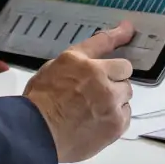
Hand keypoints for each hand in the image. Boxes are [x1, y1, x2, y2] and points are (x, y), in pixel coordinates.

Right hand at [23, 21, 134, 162]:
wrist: (37, 134)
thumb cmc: (39, 102)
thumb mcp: (51, 69)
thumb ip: (75, 62)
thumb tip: (91, 60)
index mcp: (80, 61)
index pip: (104, 41)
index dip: (119, 34)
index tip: (128, 29)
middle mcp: (99, 77)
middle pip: (124, 70)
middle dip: (114, 76)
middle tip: (99, 88)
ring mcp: (111, 101)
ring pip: (126, 94)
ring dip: (116, 97)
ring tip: (96, 108)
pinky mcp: (116, 124)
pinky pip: (126, 115)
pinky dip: (116, 117)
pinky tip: (99, 121)